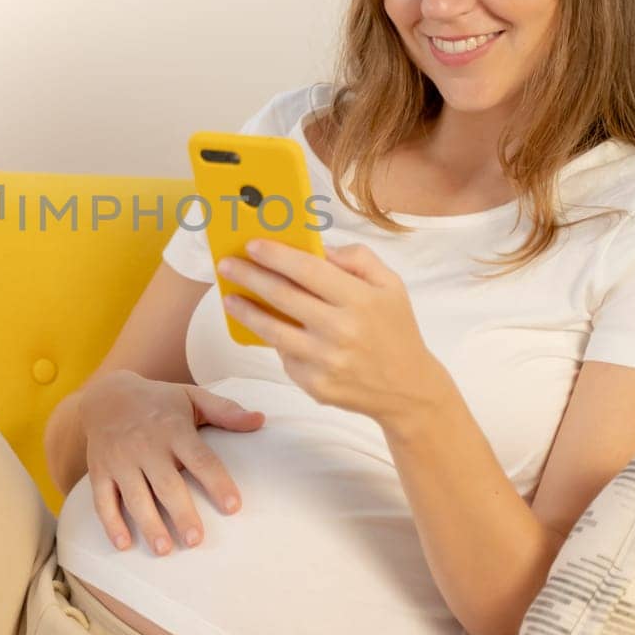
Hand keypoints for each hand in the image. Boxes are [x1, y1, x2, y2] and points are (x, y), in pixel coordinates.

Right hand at [77, 373, 264, 554]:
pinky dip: (111, 523)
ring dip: (149, 523)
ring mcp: (120, 460)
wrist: (106, 395)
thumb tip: (261, 421)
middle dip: (181, 512)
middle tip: (196, 540)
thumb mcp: (192, 397)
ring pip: (135, 496)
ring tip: (164, 549)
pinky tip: (124, 545)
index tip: (233, 506)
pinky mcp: (100, 471)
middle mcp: (145, 445)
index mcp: (173, 429)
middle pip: (166, 484)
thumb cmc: (159, 402)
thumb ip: (226, 411)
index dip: (217, 482)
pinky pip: (103, 500)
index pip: (199, 458)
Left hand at [218, 239, 443, 424]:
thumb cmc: (395, 329)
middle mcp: (341, 331)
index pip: (308, 270)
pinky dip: (274, 341)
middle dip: (249, 277)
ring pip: (272, 331)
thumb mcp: (390, 285)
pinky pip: (285, 357)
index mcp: (361, 300)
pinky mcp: (315, 385)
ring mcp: (326, 361)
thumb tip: (316, 248)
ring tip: (229, 298)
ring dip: (245, 311)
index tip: (252, 245)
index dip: (276, 256)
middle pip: (282, 297)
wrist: (408, 389)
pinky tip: (268, 329)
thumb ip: (357, 258)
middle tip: (227, 265)